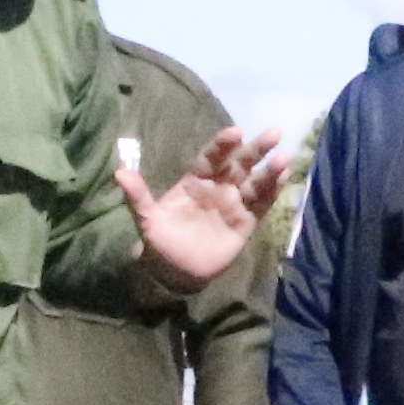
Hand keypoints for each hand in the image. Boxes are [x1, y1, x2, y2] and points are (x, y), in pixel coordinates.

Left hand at [110, 122, 294, 293]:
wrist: (174, 272)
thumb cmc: (160, 241)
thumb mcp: (146, 220)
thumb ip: (138, 197)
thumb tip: (119, 173)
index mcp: (195, 181)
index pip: (211, 157)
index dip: (223, 145)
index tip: (235, 132)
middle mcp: (218, 188)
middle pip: (239, 164)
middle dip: (255, 149)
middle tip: (273, 133)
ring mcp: (233, 205)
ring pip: (254, 183)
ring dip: (269, 171)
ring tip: (284, 159)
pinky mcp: (245, 224)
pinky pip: (260, 205)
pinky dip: (272, 193)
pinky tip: (284, 178)